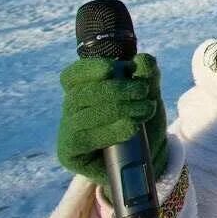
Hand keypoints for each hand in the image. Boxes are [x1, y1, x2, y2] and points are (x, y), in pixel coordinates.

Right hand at [57, 54, 167, 187]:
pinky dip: (111, 131)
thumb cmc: (142, 121)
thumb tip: (143, 60)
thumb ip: (147, 77)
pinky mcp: (70, 152)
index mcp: (84, 89)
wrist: (147, 157)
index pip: (74, 75)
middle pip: (81, 94)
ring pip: (84, 115)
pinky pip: (84, 139)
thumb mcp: (149, 96)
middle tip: (143, 91)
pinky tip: (131, 127)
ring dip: (119, 109)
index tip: (112, 68)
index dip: (89, 69)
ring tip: (146, 110)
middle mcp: (72, 108)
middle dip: (116, 89)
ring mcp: (68, 130)